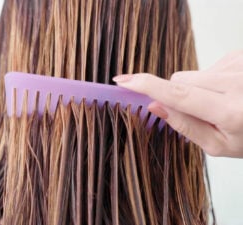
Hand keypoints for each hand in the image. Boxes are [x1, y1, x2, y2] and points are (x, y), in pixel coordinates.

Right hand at [113, 51, 242, 157]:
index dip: (147, 86)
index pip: (179, 95)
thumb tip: (155, 106)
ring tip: (218, 101)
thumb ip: (185, 126)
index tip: (123, 80)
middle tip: (198, 111)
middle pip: (178, 81)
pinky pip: (205, 68)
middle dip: (177, 95)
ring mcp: (237, 64)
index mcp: (231, 111)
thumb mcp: (219, 145)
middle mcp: (235, 82)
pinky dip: (208, 81)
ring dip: (194, 89)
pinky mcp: (237, 55)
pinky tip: (227, 91)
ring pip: (189, 75)